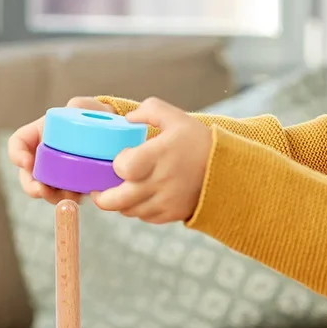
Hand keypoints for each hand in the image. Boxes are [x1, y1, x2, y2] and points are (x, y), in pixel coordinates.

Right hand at [7, 97, 116, 203]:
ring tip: (66, 196)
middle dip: (31, 186)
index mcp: (39, 134)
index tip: (26, 162)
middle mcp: (43, 156)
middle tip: (42, 190)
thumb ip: (81, 104)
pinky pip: (66, 197)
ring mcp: (57, 174)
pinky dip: (70, 199)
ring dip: (52, 196)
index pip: (18, 143)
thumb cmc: (95, 116)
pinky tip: (80, 197)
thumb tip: (73, 107)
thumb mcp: (87, 107)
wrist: (114, 134)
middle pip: (27, 175)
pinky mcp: (72, 186)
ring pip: (46, 190)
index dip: (16, 154)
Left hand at [93, 97, 211, 223]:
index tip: (120, 159)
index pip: (123, 167)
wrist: (227, 170)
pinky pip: (144, 217)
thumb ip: (149, 110)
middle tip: (98, 188)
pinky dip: (138, 209)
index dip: (116, 164)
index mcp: (159, 155)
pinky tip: (141, 196)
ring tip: (121, 190)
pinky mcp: (171, 214)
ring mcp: (166, 201)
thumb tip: (126, 119)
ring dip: (121, 202)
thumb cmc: (199, 141)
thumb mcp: (176, 117)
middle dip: (102, 196)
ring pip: (128, 210)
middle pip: (117, 200)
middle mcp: (160, 181)